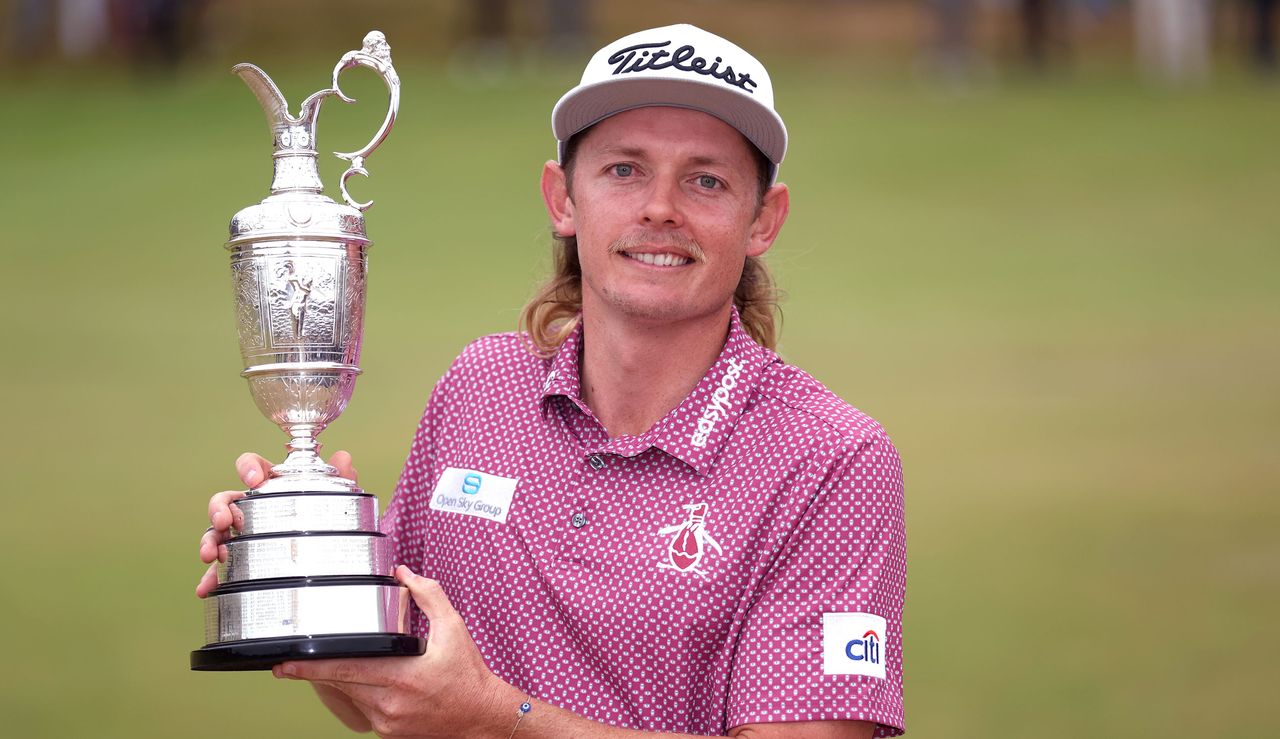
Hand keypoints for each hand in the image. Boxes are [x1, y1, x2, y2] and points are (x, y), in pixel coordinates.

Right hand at [195, 450, 356, 597]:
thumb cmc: (327, 516)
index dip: (249, 468)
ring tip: (210, 555)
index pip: (252, 467)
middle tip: (223, 521)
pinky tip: (207, 588)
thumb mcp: (336, 498)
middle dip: (219, 508)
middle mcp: (252, 508)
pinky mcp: (241, 563)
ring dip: (209, 541)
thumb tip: (343, 457)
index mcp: (272, 486)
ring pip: (216, 533)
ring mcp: (243, 535)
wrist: (333, 555)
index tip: (255, 480)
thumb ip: (339, 478)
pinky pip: (221, 569)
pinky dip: (211, 578)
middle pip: (225, 500)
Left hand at [272, 566, 517, 738]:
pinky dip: (359, 695)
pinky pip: (362, 710)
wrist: (481, 716)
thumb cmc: (468, 674)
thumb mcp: (453, 628)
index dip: (311, 667)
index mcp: (401, 676)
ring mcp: (387, 722)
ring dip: (340, 681)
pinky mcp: (388, 732)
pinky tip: (368, 684)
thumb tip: (403, 573)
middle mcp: (389, 703)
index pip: (345, 669)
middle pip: (339, 685)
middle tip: (287, 665)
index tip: (286, 663)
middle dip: (315, 673)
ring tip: (336, 667)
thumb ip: (428, 596)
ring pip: (349, 697)